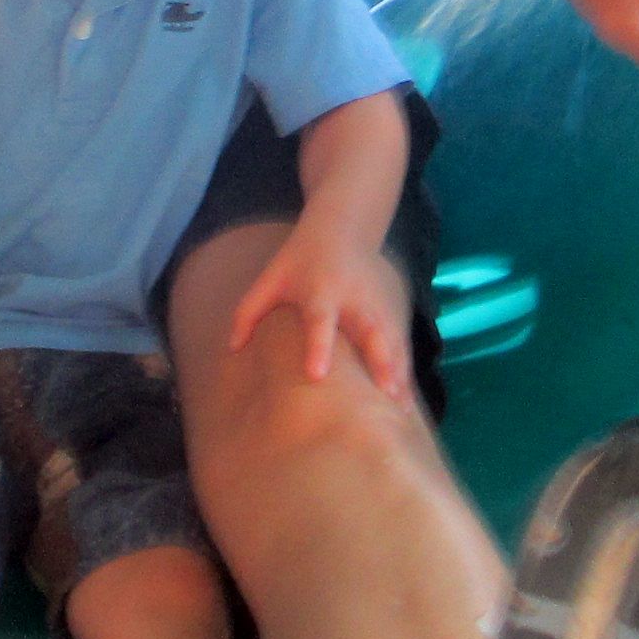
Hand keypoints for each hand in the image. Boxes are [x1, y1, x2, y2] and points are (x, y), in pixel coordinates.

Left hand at [224, 225, 413, 393]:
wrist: (343, 228)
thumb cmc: (299, 261)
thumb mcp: (270, 278)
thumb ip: (248, 311)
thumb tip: (232, 349)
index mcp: (321, 290)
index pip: (320, 320)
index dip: (319, 346)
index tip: (317, 375)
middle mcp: (354, 299)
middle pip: (371, 331)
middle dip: (380, 362)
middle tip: (385, 394)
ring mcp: (377, 305)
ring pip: (392, 341)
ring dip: (398, 373)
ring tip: (402, 409)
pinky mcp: (390, 312)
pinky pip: (400, 345)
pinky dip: (405, 371)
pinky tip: (406, 403)